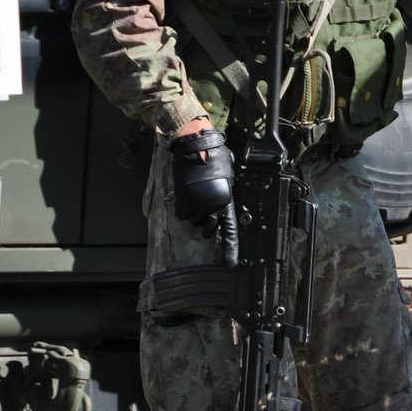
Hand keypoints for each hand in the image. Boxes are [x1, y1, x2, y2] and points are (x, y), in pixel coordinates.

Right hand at [169, 129, 239, 262]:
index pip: (229, 230)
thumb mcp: (229, 177)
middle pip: (207, 229)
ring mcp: (195, 205)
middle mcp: (211, 206)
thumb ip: (229, 194)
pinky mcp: (182, 201)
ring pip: (193, 221)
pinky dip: (183, 207)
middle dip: (206, 222)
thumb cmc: (215, 158)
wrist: (195, 146)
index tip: (229, 263)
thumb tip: (228, 204)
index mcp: (226, 202)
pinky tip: (188, 194)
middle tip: (206, 207)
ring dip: (195, 212)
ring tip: (197, 194)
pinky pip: (182, 213)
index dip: (229, 248)